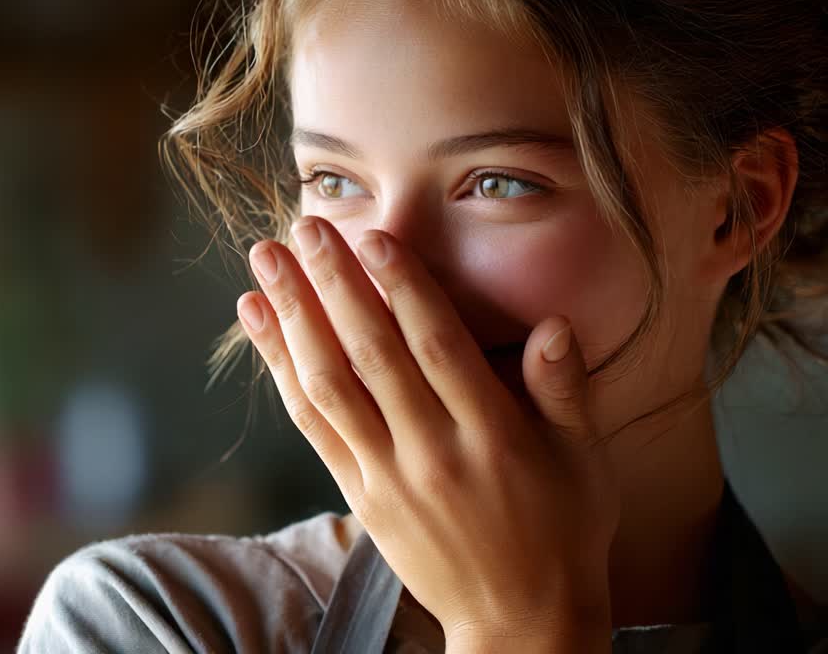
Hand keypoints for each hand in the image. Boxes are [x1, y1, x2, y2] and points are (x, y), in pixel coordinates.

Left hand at [235, 215, 619, 646]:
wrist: (520, 621)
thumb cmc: (561, 531)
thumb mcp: (584, 462)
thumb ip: (564, 390)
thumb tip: (556, 325)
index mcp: (493, 437)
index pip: (439, 348)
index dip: (403, 289)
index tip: (373, 237)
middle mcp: (432, 453)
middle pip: (371, 356)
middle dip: (332, 286)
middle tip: (303, 228)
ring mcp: (387, 476)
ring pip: (328, 387)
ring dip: (292, 320)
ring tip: (266, 263)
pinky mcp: (359, 494)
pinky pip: (311, 424)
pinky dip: (281, 371)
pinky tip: (260, 326)